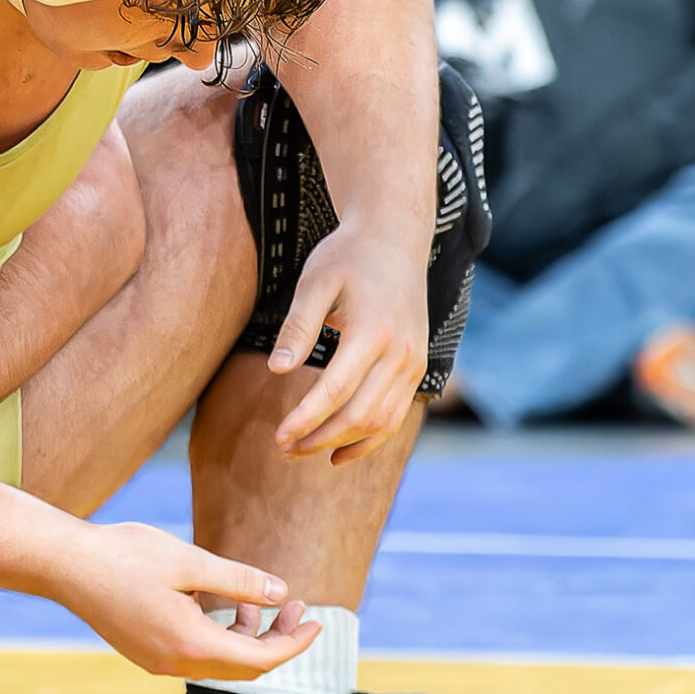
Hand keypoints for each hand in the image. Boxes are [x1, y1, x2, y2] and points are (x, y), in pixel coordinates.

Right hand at [61, 520, 316, 677]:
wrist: (63, 565)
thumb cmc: (123, 556)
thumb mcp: (189, 561)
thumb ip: (239, 580)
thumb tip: (281, 592)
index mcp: (191, 645)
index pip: (261, 659)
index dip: (295, 643)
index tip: (317, 621)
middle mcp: (175, 663)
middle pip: (243, 667)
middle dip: (276, 639)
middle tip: (297, 606)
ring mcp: (157, 661)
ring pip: (219, 662)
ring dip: (247, 636)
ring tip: (260, 598)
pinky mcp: (145, 651)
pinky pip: (195, 654)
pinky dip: (219, 635)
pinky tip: (222, 604)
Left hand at [267, 217, 429, 464]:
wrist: (395, 240)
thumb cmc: (346, 257)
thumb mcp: (314, 282)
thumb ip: (297, 327)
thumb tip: (276, 371)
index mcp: (373, 332)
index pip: (335, 392)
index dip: (305, 420)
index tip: (278, 437)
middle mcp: (401, 353)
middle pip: (359, 415)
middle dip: (319, 438)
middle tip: (282, 449)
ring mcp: (414, 363)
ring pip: (381, 422)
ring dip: (342, 444)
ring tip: (302, 451)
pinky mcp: (417, 368)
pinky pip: (396, 415)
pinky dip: (370, 440)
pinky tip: (339, 453)